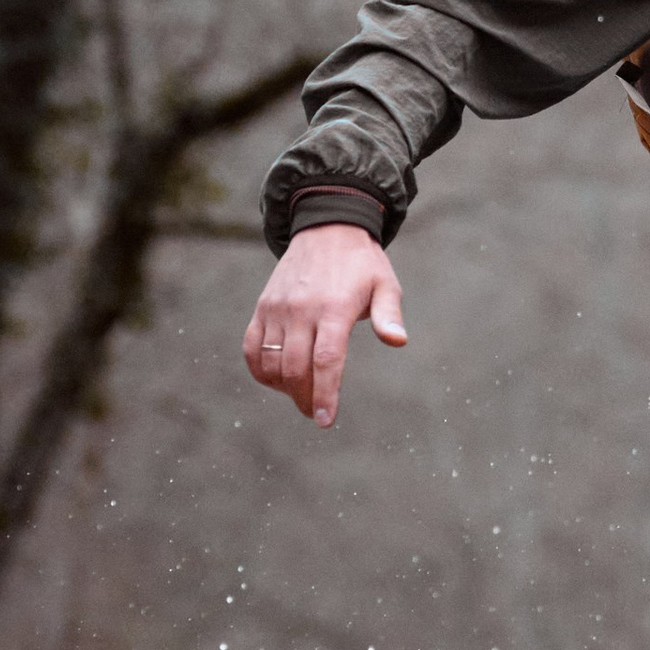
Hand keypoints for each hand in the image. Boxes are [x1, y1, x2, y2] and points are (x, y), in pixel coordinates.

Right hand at [243, 224, 406, 426]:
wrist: (326, 229)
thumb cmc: (361, 264)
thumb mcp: (385, 285)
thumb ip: (390, 315)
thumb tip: (398, 341)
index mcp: (334, 308)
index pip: (326, 360)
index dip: (325, 393)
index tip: (326, 419)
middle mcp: (301, 309)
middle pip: (296, 368)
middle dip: (305, 398)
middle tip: (316, 412)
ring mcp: (277, 308)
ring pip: (271, 362)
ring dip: (283, 387)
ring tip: (301, 395)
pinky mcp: (263, 307)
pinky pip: (251, 347)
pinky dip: (260, 370)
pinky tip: (277, 379)